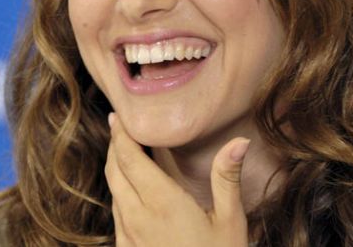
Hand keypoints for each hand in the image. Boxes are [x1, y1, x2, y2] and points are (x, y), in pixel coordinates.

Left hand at [105, 112, 250, 246]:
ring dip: (116, 167)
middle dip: (115, 145)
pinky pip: (116, 213)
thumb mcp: (230, 222)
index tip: (118, 117)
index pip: (130, 160)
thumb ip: (227, 178)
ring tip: (125, 150)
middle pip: (115, 171)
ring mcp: (129, 236)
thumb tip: (239, 141)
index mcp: (162, 203)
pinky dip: (119, 191)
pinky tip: (132, 189)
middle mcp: (138, 217)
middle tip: (120, 126)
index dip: (121, 136)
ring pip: (113, 191)